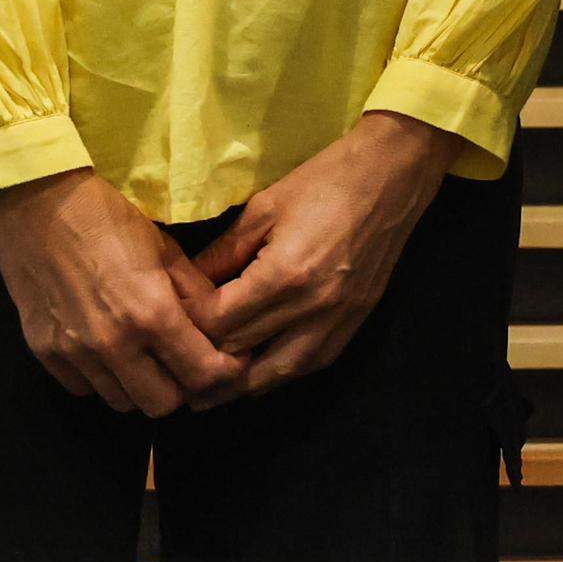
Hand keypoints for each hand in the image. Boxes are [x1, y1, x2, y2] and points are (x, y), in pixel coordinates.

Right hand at [0, 167, 244, 416]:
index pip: (202, 375)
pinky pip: (85, 389)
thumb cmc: (110, 221)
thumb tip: (223, 326)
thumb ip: (196, 295)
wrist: (38, 209)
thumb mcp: (167, 251)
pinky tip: (110, 349)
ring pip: (122, 403)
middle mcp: (113, 345)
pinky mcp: (45, 355)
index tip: (230, 360)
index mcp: (151, 314)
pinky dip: (104, 379)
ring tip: (147, 356)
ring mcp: (75, 354)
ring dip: (142, 387)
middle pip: (162, 406)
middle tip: (186, 361)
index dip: (225, 372)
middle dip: (183, 387)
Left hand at [193, 112, 458, 393]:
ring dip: (239, 383)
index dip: (187, 327)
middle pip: (240, 355)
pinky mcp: (355, 321)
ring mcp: (338, 319)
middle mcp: (311, 307)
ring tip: (208, 389)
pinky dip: (278, 374)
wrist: (394, 172)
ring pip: (276, 376)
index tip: (168, 324)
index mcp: (284, 274)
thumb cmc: (325, 180)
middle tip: (175, 360)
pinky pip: (309, 365)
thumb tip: (186, 288)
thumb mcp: (263, 209)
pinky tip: (257, 370)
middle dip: (203, 358)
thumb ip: (223, 254)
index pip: (218, 324)